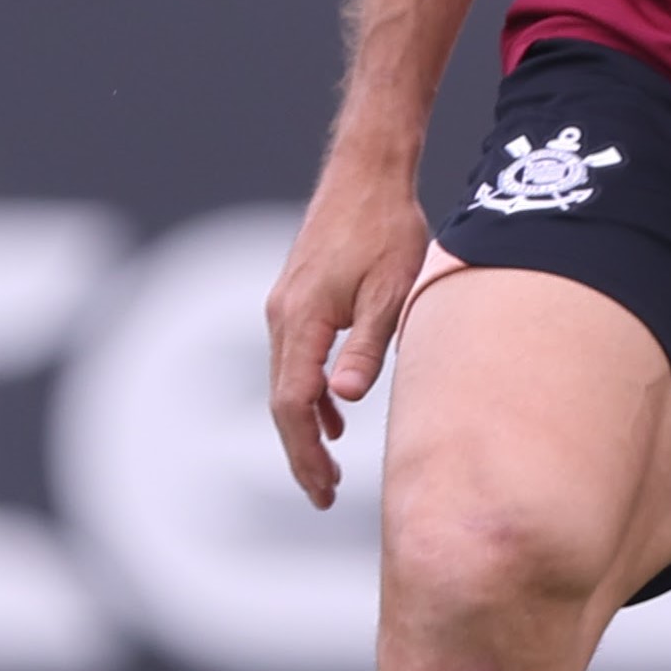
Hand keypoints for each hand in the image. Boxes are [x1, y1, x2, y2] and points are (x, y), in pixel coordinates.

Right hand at [265, 149, 432, 509]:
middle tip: (325, 498)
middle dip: (301, 453)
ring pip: (286, 381)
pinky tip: (334, 413)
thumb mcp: (389, 291)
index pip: (291, 404)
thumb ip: (367, 347)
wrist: (367, 173)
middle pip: (281, 401)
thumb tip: (342, 400)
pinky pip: (295, 359)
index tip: (323, 491)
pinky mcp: (297, 298)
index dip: (304, 453)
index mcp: (302, 318)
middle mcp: (282, 316)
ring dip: (305, 427)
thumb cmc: (386, 226)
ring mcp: (285, 306)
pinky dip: (310, 393)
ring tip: (330, 470)